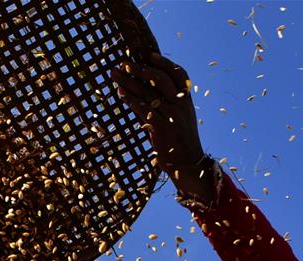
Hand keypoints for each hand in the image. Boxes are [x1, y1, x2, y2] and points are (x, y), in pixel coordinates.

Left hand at [110, 53, 213, 203]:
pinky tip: (120, 93)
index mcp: (186, 99)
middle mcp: (180, 104)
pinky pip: (142, 108)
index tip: (149, 55)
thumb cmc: (180, 140)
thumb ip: (167, 103)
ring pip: (147, 92)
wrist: (188, 164)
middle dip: (140, 69)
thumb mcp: (180, 117)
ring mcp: (171, 114)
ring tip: (114, 74)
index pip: (179, 74)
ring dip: (128, 81)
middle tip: (124, 63)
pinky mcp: (161, 126)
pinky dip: (130, 99)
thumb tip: (145, 89)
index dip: (164, 63)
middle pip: (160, 79)